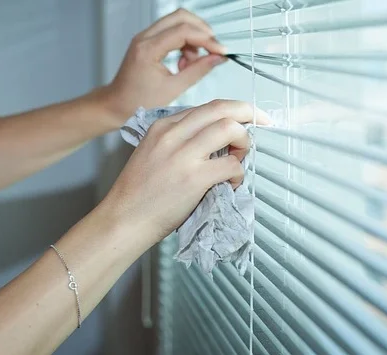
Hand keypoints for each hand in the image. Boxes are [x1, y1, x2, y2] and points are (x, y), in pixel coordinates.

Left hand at [99, 9, 226, 121]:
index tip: (221, 51)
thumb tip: (217, 59)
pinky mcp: (148, 40)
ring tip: (192, 63)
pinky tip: (183, 63)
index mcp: (148, 49)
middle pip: (181, 17)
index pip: (184, 31)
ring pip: (177, 21)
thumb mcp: (173, 89)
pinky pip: (171, 31)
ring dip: (193, 38)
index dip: (207, 39)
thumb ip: (197, 71)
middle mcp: (144, 37)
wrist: (116, 104)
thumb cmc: (139, 102)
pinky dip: (184, 42)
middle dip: (201, 31)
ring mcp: (145, 36)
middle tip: (213, 50)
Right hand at [99, 100, 268, 242]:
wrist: (123, 219)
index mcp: (163, 126)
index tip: (246, 118)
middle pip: (222, 108)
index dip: (232, 111)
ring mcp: (184, 155)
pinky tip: (231, 183)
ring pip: (230, 128)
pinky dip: (239, 172)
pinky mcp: (194, 178)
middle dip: (249, 112)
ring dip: (245, 141)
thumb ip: (179, 141)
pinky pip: (231, 164)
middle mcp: (173, 134)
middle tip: (263, 122)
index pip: (207, 107)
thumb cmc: (138, 193)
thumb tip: (215, 141)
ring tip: (240, 158)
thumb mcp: (152, 153)